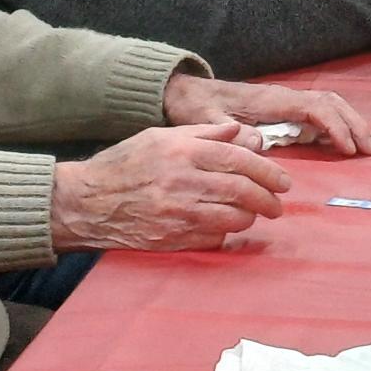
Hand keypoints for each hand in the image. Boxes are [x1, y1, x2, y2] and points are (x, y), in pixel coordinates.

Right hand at [49, 123, 287, 251]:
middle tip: (279, 202)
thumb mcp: (161, 136)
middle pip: (241, 191)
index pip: (239, 160)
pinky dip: (227, 232)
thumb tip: (241, 132)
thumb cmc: (125, 163)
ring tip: (255, 212)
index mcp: (183, 152)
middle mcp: (183, 183)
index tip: (284, 181)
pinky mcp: (171, 239)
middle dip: (268, 198)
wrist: (86, 202)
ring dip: (251, 216)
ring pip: (232, 218)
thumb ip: (204, 133)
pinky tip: (228, 225)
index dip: (267, 171)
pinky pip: (213, 238)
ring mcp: (177, 214)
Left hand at [162, 74, 370, 156]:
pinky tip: (346, 144)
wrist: (187, 93)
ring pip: (329, 105)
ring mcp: (285, 102)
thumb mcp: (206, 121)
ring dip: (351, 122)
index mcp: (271, 100)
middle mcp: (283, 97)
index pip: (314, 107)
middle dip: (353, 123)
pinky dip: (338, 126)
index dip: (334, 126)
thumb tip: (259, 143)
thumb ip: (229, 131)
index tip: (347, 148)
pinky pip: (319, 114)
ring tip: (368, 145)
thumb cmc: (197, 107)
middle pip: (330, 102)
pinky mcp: (283, 111)